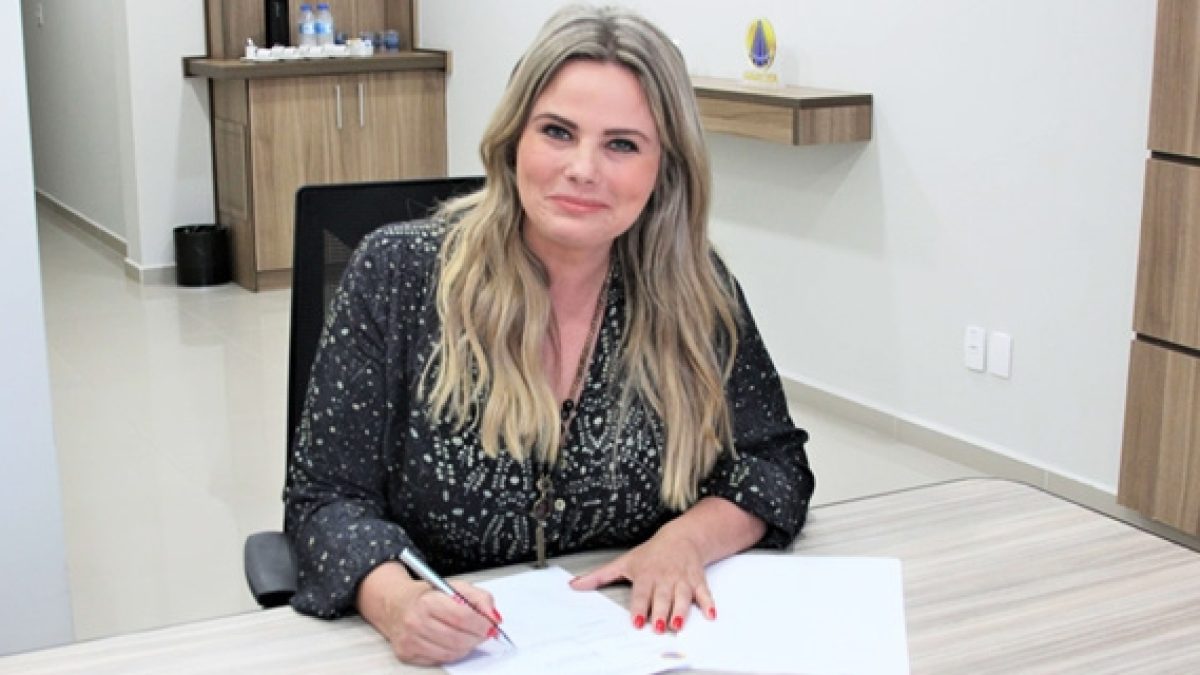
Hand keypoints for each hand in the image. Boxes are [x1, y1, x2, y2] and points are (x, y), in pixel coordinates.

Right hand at [357, 562, 501, 664]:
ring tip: (468, 635)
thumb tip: (494, 617)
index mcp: (427, 601)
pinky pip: (440, 659)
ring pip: (451, 652)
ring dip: (467, 646)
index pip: (462, 616)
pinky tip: (453, 641)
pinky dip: (452, 652)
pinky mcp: (407, 653)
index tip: (491, 625)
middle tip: (484, 632)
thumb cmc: (426, 595)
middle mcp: (415, 621)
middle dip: (477, 637)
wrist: (395, 604)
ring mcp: (410, 640)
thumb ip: (479, 598)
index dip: (482, 623)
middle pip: (458, 638)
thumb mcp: (454, 586)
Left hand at [569, 526, 714, 633]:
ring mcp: (682, 579)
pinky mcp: (697, 580)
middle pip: (662, 597)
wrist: (681, 537)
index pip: (642, 593)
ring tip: (678, 625)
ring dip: (682, 611)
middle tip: (659, 626)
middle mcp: (664, 577)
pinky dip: (708, 604)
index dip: (640, 606)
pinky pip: (704, 593)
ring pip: (683, 597)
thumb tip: (575, 585)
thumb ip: (599, 576)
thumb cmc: (651, 553)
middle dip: (661, 611)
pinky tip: (711, 615)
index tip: (637, 620)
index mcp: (646, 574)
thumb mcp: (624, 562)